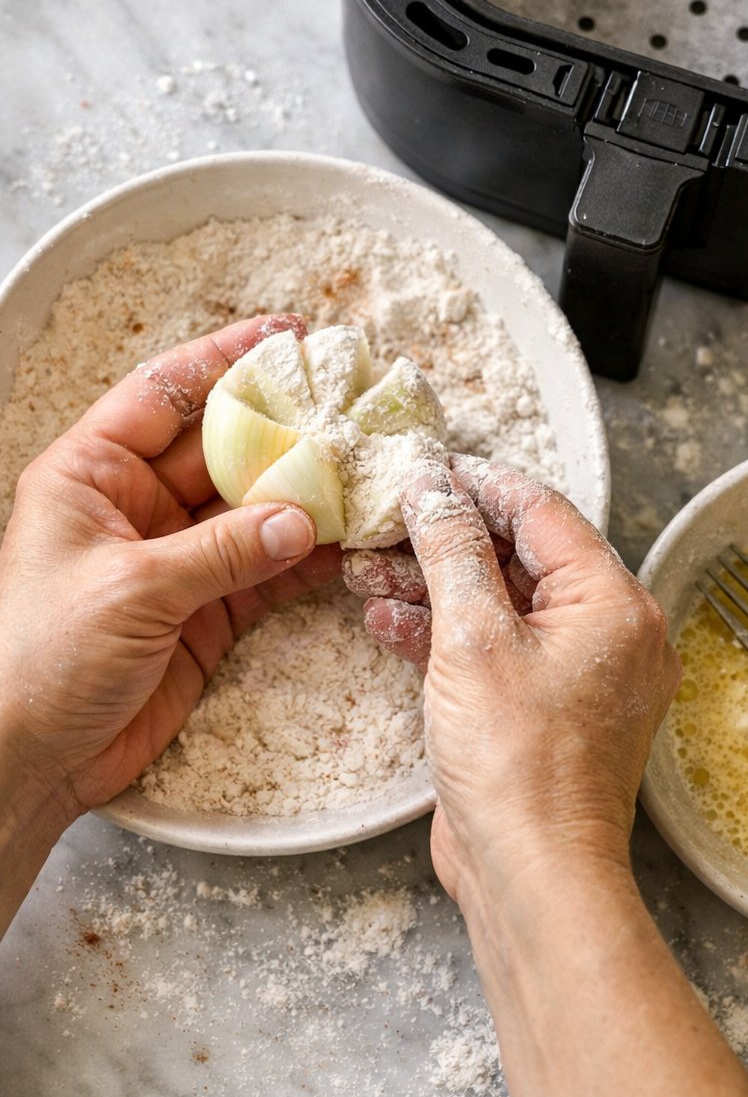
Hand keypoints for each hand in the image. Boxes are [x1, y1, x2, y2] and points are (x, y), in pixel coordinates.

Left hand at [0, 315, 342, 834]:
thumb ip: (222, 550)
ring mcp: (174, 559)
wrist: (27, 760)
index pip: (165, 394)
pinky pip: (265, 570)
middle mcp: (135, 506)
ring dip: (306, 494)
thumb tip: (300, 517)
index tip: (286, 336)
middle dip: (283, 427)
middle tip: (346, 404)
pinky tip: (349, 540)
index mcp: (91, 473)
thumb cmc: (39, 658)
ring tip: (365, 469)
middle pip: (220, 448)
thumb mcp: (130, 588)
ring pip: (253, 509)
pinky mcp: (204, 611)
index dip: (225, 360)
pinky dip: (307, 558)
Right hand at [342, 455, 679, 909]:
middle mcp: (608, 633)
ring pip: (500, 605)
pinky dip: (445, 635)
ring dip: (434, 586)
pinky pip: (496, 651)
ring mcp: (578, 675)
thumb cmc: (520, 765)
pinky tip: (386, 620)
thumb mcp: (473, 639)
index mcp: (613, 602)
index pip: (541, 511)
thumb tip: (434, 489)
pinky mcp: (544, 711)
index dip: (475, 484)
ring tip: (364, 570)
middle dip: (444, 540)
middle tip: (382, 521)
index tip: (422, 468)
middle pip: (518, 557)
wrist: (533, 876)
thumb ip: (453, 552)